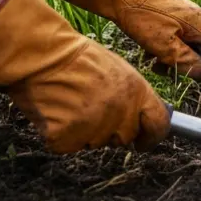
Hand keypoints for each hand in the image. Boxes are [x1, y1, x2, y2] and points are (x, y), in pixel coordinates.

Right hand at [0, 0, 169, 153]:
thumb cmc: (78, 58)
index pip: (158, 125)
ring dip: (85, 131)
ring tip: (71, 104)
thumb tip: (139, 117)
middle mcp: (120, 113)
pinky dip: (60, 134)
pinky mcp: (66, 138)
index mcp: (137, 92)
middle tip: (92, 110)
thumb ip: (133, 96)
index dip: (152, 137)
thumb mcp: (119, 70)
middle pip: (124, 138)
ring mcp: (93, 128)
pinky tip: (56, 112)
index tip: (144, 142)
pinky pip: (68, 145)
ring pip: (95, 142)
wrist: (42, 56)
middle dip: (113, 131)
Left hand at [50, 0, 200, 80]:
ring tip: (154, 63)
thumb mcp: (163, 44)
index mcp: (198, 23)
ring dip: (173, 57)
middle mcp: (194, 17)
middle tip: (169, 73)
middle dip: (188, 64)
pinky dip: (165, 47)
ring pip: (185, 43)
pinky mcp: (168, 14)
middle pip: (200, 48)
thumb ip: (184, 60)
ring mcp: (181, 14)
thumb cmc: (142, 16)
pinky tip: (148, 53)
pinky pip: (174, 36)